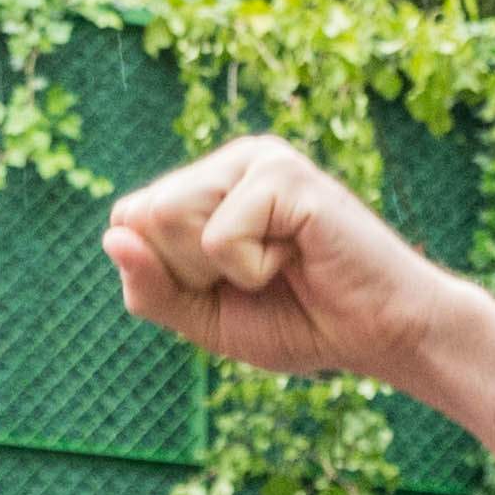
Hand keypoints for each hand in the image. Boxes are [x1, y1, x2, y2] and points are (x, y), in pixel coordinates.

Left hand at [106, 137, 470, 388]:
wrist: (383, 335)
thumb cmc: (301, 322)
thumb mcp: (205, 318)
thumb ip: (150, 287)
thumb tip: (112, 237)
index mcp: (209, 182)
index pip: (128, 219)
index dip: (166, 275)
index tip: (229, 287)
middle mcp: (231, 158)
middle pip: (143, 217)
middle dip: (190, 272)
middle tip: (259, 278)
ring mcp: (259, 158)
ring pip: (170, 217)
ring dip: (220, 270)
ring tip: (278, 265)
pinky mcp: (284, 174)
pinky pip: (218, 236)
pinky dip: (252, 270)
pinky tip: (298, 258)